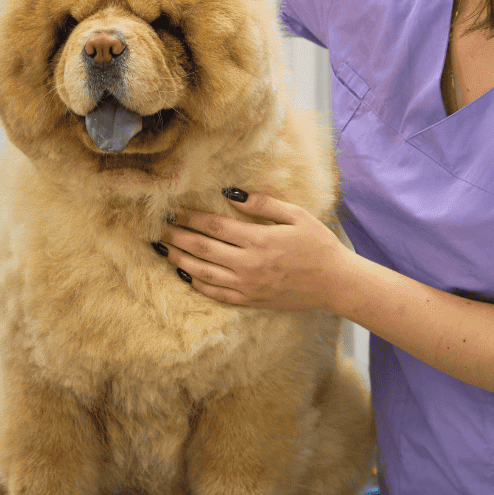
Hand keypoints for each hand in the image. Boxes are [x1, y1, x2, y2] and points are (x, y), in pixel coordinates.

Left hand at [156, 191, 349, 310]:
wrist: (335, 282)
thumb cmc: (318, 245)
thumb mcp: (296, 215)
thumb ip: (263, 204)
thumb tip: (231, 193)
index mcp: (259, 240)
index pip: (214, 226)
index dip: (190, 217)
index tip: (172, 210)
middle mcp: (248, 265)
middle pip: (202, 249)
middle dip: (177, 236)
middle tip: (158, 227)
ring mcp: (247, 286)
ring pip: (203, 273)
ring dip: (180, 259)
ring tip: (163, 249)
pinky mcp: (250, 301)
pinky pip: (216, 294)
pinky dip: (197, 283)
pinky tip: (185, 273)